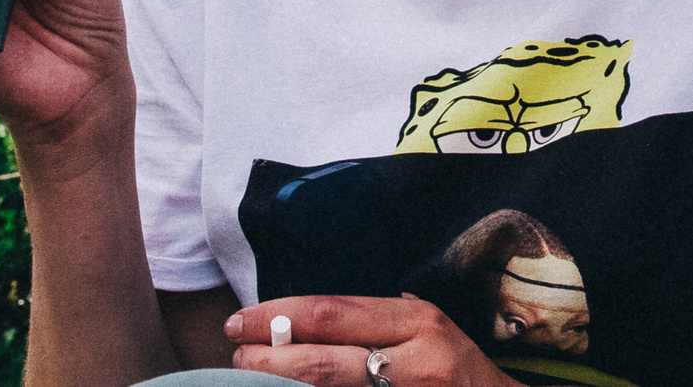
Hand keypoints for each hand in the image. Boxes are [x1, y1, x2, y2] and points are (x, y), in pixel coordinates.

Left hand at [228, 296, 516, 385]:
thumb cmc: (457, 371)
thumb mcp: (428, 329)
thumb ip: (379, 321)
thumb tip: (304, 317)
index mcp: (417, 322)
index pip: (331, 313)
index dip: (276, 317)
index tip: (239, 322)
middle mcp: (415, 362)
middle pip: (320, 364)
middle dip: (265, 362)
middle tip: (235, 358)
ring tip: (249, 382)